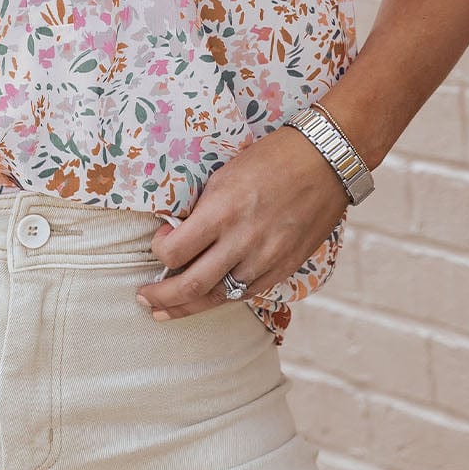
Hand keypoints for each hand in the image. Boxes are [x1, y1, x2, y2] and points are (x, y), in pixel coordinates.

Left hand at [135, 123, 348, 319]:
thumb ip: (203, 209)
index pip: (174, 253)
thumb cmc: (271, 158)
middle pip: (190, 286)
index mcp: (221, 212)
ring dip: (188, 307)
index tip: (158, 244)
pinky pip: (246, 293)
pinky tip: (208, 299)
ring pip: (218, 297)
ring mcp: (265, 259)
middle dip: (161, 297)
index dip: (158, 253)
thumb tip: (178, 232)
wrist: (324, 161)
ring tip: (166, 311)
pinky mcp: (284, 267)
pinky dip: (223, 298)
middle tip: (144, 298)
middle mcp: (242, 241)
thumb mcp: (225, 175)